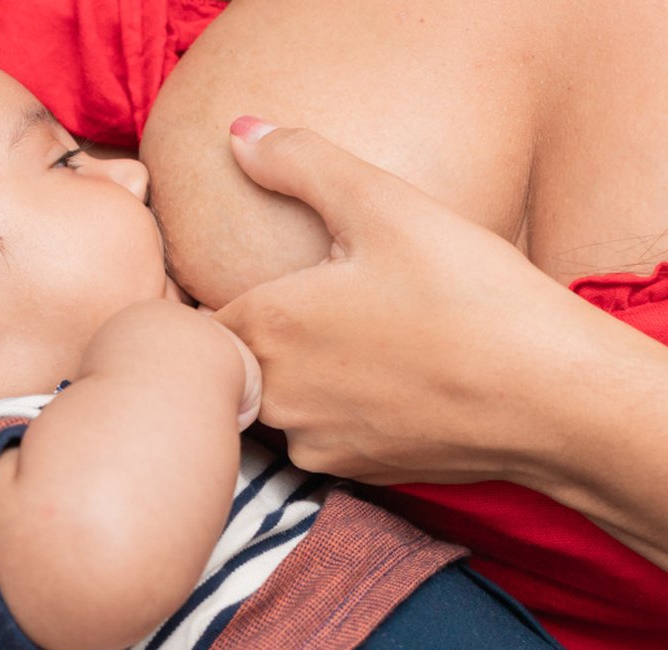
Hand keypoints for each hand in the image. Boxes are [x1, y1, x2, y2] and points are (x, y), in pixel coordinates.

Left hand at [215, 118, 649, 488]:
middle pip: (233, 366)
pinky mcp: (359, 472)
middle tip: (311, 304)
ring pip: (279, 403)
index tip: (236, 285)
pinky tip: (390, 380)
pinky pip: (326, 435)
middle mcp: (275, 396)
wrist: (552, 398)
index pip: (195, 323)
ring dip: (299, 376)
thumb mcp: (381, 203)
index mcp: (265, 328)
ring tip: (355, 339)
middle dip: (254, 338)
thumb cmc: (465, 293)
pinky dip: (342, 409)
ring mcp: (316, 442)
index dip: (205, 301)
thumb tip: (239, 132)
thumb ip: (299, 162)